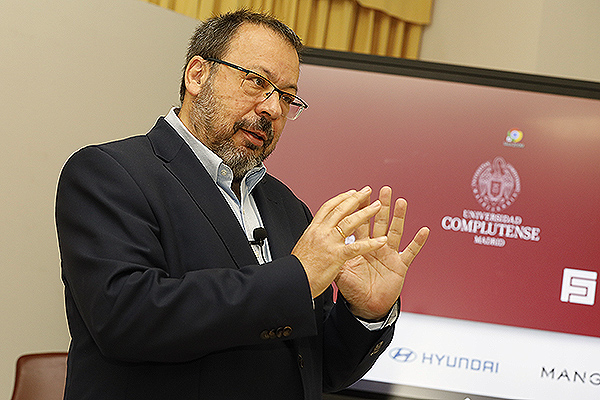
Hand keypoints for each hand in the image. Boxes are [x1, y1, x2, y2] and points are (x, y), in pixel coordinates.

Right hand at [292, 186, 388, 297]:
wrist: (292, 281)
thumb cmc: (298, 269)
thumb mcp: (303, 246)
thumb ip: (314, 238)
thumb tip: (319, 235)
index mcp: (313, 229)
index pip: (328, 207)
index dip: (341, 198)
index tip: (351, 193)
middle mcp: (321, 232)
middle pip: (341, 209)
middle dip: (356, 198)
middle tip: (367, 191)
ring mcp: (329, 242)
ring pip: (350, 222)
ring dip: (366, 212)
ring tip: (378, 206)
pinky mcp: (336, 256)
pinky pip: (357, 247)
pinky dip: (371, 243)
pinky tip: (382, 240)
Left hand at [334, 186, 428, 320]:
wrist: (366, 306)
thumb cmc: (354, 289)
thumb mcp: (341, 273)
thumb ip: (335, 258)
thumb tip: (323, 246)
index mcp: (360, 246)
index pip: (359, 224)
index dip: (360, 210)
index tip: (359, 194)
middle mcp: (376, 247)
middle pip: (378, 222)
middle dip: (381, 206)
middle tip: (383, 190)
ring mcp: (389, 254)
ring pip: (395, 231)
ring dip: (398, 217)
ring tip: (401, 202)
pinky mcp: (400, 265)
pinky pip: (410, 251)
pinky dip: (417, 241)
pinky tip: (423, 230)